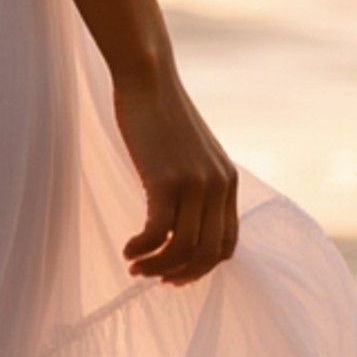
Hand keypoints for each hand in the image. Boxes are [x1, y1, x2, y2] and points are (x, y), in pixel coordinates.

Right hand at [112, 64, 238, 285]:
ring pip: (182, 249)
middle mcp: (218, 186)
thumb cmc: (161, 115)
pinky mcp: (166, 180)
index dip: (202, 267)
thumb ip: (197, 183)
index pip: (228, 244)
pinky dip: (142, 248)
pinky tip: (127, 248)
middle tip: (151, 277)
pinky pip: (158, 232)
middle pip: (208, 254)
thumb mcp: (192, 152)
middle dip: (179, 275)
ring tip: (133, 265)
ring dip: (156, 266)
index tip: (174, 273)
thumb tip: (181, 219)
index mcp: (229, 181)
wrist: (148, 80)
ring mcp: (195, 183)